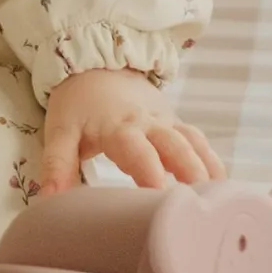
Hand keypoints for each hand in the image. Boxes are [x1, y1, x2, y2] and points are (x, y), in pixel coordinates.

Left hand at [40, 66, 226, 195]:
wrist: (95, 65)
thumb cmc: (76, 104)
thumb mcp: (60, 131)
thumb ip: (57, 165)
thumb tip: (48, 200)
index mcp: (118, 128)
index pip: (138, 151)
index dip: (150, 173)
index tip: (159, 198)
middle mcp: (148, 124)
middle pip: (176, 147)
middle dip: (191, 174)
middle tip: (200, 207)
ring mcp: (167, 122)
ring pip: (194, 144)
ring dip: (208, 170)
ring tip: (219, 203)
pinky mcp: (177, 124)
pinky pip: (199, 141)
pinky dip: (213, 162)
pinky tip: (223, 189)